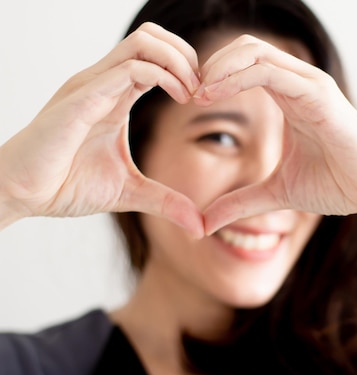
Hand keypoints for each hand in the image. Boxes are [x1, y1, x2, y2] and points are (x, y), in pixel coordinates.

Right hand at [0, 23, 203, 236]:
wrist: (22, 193)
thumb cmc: (65, 185)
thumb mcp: (130, 193)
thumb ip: (166, 201)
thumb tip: (199, 226)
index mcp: (115, 96)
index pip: (155, 57)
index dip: (188, 69)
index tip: (204, 98)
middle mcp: (104, 83)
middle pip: (151, 36)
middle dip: (187, 55)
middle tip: (203, 89)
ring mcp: (92, 87)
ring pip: (143, 43)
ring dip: (178, 61)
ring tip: (192, 93)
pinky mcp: (82, 100)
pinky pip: (128, 70)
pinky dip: (163, 77)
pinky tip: (180, 99)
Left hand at [195, 35, 356, 234]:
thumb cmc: (338, 184)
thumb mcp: (277, 193)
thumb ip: (241, 202)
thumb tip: (204, 223)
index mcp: (287, 98)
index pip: (242, 66)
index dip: (211, 78)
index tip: (188, 103)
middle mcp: (297, 83)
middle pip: (244, 48)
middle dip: (209, 65)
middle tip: (186, 93)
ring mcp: (310, 85)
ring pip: (254, 51)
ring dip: (218, 67)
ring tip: (196, 93)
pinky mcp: (320, 95)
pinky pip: (271, 72)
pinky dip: (237, 77)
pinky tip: (215, 95)